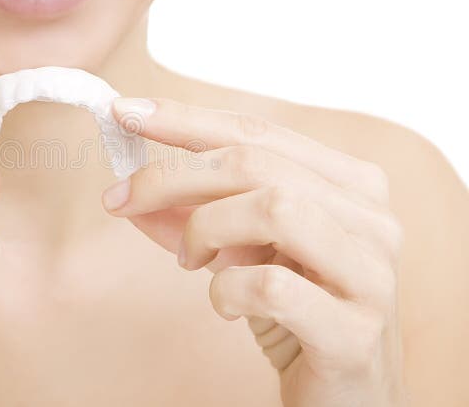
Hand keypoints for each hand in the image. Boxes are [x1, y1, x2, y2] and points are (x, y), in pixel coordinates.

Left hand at [102, 97, 406, 406]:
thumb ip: (191, 217)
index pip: (257, 132)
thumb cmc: (294, 311)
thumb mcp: (240, 251)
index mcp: (349, 184)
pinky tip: (225, 303)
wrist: (346, 395)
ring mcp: (370, 272)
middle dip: (171, 175)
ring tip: (190, 261)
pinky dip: (227, 289)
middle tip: (121, 198)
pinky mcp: (355, 330)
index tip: (124, 113)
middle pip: (256, 164)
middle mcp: (371, 217)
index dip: (185, 119)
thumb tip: (126, 193)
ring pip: (274, 208)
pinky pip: (273, 287)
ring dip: (206, 229)